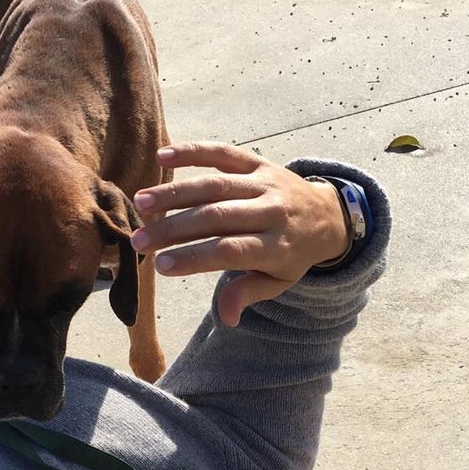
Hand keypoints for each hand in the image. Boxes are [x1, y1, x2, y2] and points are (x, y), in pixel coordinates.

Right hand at [130, 142, 349, 325]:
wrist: (329, 214)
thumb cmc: (294, 254)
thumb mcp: (279, 281)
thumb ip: (249, 293)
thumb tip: (226, 318)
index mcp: (277, 246)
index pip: (230, 251)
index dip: (194, 258)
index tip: (160, 266)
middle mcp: (271, 211)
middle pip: (216, 216)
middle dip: (173, 228)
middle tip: (139, 241)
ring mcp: (265, 183)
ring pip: (214, 185)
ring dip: (174, 192)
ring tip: (141, 203)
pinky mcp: (258, 162)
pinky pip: (224, 152)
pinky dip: (193, 152)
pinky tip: (162, 156)